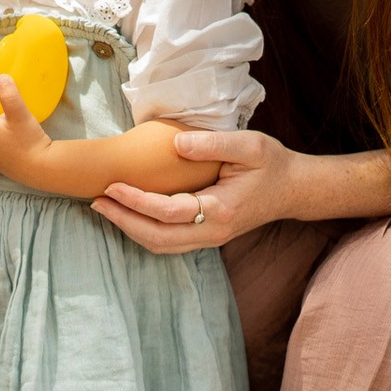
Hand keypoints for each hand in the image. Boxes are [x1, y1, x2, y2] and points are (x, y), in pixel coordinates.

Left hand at [92, 128, 294, 250]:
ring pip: (161, 246)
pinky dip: (144, 231)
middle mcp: (214, 232)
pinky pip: (169, 242)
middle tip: (96, 201)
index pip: (168, 212)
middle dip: (123, 221)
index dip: (136, 201)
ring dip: (130, 229)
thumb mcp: (249, 146)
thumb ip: (212, 144)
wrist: (294, 189)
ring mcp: (211, 239)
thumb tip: (175, 145)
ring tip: (105, 208)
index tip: (111, 186)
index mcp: (222, 210)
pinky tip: (128, 213)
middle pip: (158, 238)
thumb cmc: (272, 164)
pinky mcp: (207, 237)